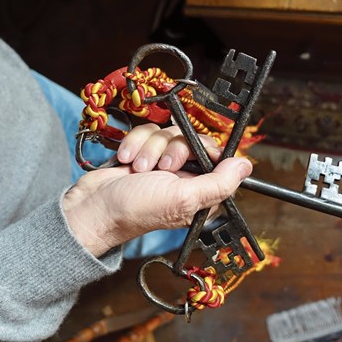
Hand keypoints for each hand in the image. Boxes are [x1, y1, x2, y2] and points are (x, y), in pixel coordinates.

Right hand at [63, 124, 252, 256]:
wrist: (95, 207)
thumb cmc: (137, 210)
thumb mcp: (184, 198)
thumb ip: (219, 182)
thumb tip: (246, 166)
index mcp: (202, 191)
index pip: (218, 157)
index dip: (204, 151)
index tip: (189, 156)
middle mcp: (187, 176)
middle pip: (193, 139)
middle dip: (172, 149)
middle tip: (161, 167)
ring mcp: (164, 163)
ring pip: (169, 132)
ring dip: (150, 148)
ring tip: (139, 169)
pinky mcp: (145, 152)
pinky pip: (150, 131)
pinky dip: (136, 143)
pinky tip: (127, 161)